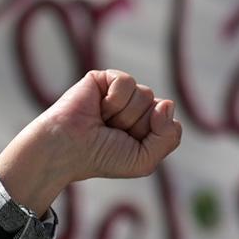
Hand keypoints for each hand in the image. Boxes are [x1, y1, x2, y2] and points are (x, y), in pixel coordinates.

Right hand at [0, 69, 183, 212]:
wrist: (67, 149)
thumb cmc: (102, 158)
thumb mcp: (144, 161)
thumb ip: (169, 138)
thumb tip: (168, 102)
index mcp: (148, 126)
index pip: (171, 124)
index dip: (151, 138)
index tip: (127, 147)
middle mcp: (137, 107)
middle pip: (159, 107)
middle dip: (136, 126)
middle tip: (111, 133)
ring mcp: (121, 92)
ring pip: (146, 95)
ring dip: (123, 115)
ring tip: (102, 121)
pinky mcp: (104, 78)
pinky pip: (126, 82)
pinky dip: (113, 99)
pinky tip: (98, 107)